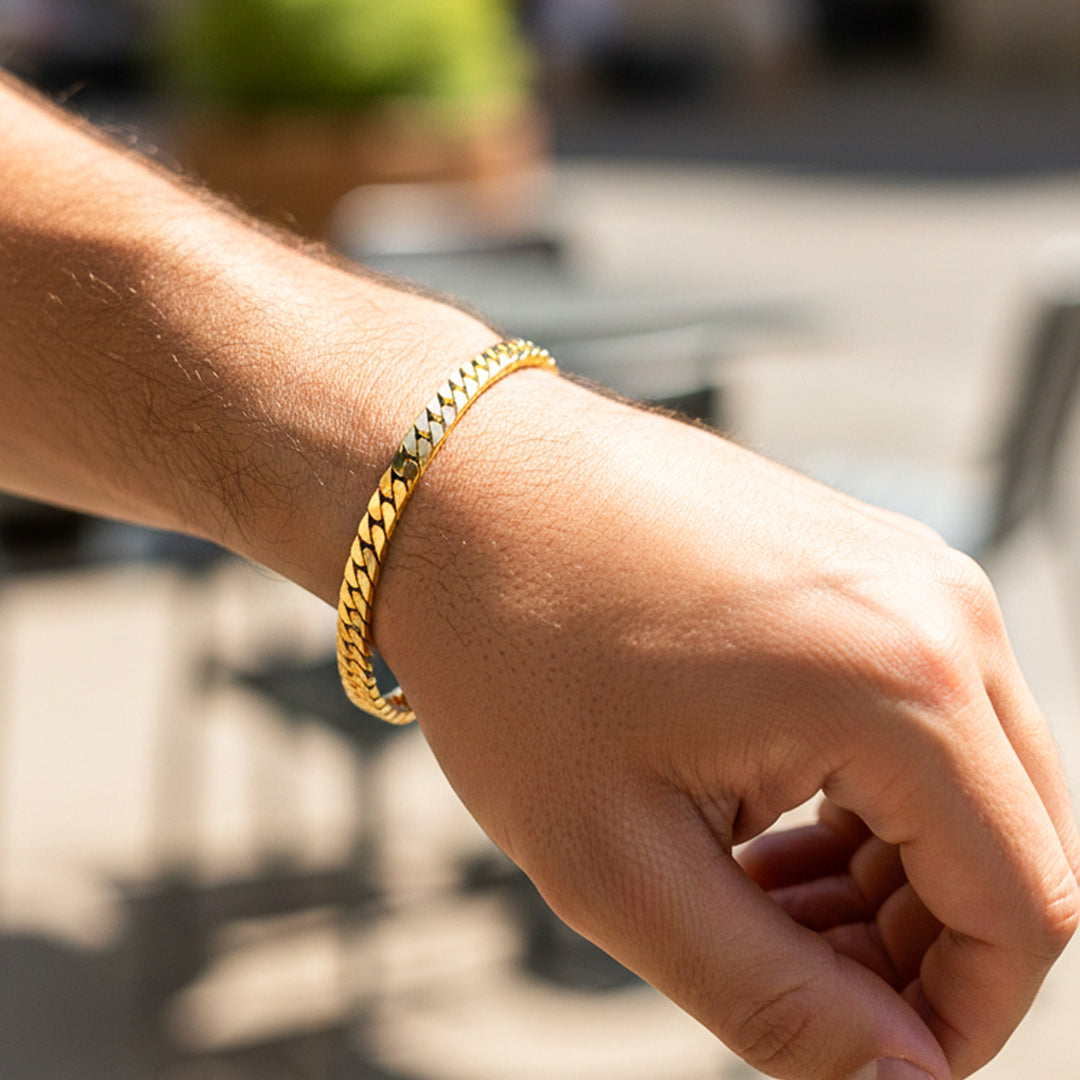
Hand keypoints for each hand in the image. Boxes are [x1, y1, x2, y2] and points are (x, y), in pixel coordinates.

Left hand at [375, 371, 1079, 1079]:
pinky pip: (913, 705)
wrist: (462, 485)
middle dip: (915, 945)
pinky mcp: (858, 557)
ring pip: (962, 777)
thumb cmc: (511, 651)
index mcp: (898, 684)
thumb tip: (895, 1079)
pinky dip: (862, 789)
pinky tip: (756, 813)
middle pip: (1007, 841)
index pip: (1021, 909)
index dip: (955, 1017)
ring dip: (884, 870)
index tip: (862, 1059)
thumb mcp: (619, 860)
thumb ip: (773, 998)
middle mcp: (935, 608)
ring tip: (748, 892)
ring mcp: (901, 568)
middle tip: (783, 974)